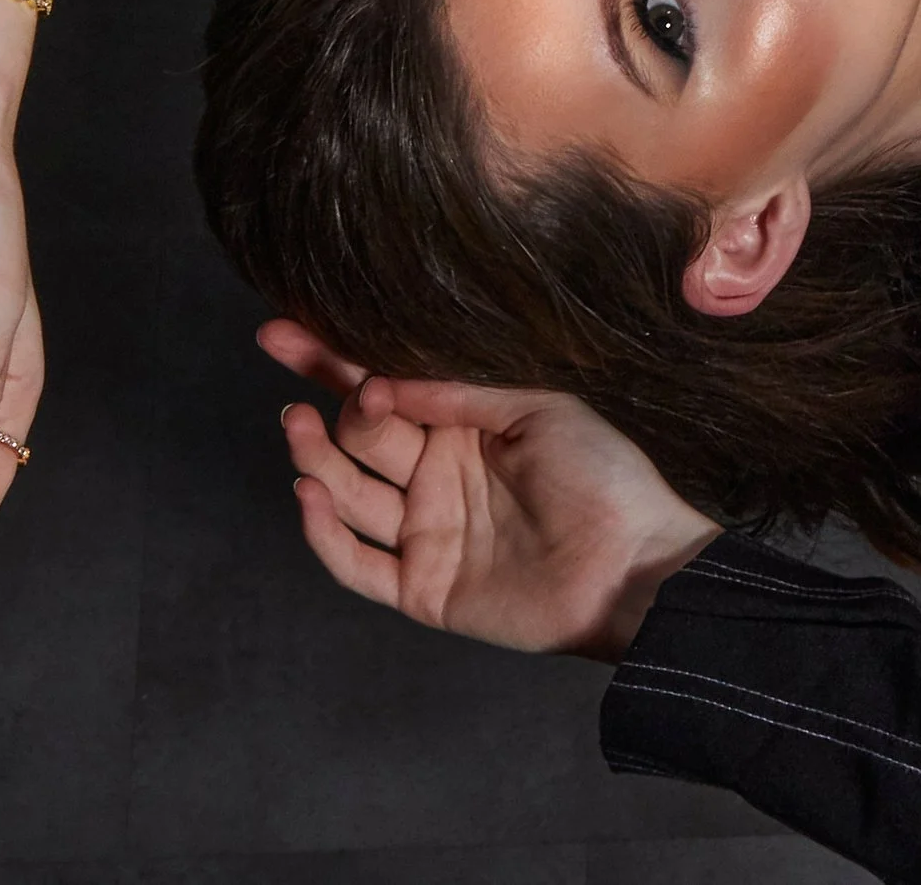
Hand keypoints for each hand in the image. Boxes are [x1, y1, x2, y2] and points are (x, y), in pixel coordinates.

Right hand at [260, 320, 720, 660]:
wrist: (635, 566)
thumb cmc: (604, 478)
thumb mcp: (541, 410)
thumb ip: (461, 393)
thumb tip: (386, 377)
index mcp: (465, 428)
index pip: (386, 389)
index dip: (334, 362)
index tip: (284, 333)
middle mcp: (438, 476)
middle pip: (361, 436)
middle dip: (334, 406)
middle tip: (322, 382)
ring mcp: (427, 532)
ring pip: (348, 494)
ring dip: (317, 458)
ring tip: (299, 424)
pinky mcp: (423, 587)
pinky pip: (356, 564)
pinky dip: (325, 533)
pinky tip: (310, 492)